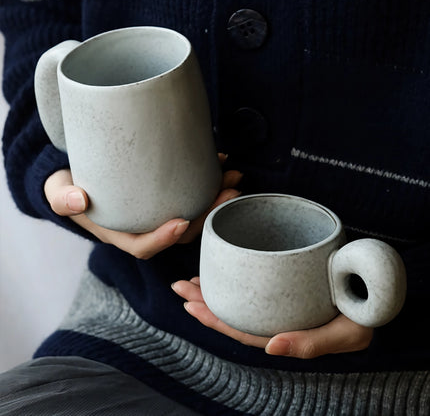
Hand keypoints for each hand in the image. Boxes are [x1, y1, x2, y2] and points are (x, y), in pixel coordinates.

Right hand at [44, 155, 241, 258]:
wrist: (79, 178)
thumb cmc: (69, 189)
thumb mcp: (59, 192)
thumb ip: (63, 198)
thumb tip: (77, 200)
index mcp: (122, 235)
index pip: (145, 247)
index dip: (164, 239)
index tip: (181, 221)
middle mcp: (146, 228)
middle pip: (182, 232)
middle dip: (208, 216)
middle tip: (229, 190)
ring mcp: (159, 214)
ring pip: (195, 215)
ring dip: (218, 198)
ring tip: (234, 174)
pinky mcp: (167, 197)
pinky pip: (193, 196)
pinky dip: (208, 180)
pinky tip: (220, 160)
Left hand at [172, 277, 373, 358]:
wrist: (375, 291)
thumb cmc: (362, 316)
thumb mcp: (345, 334)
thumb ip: (310, 344)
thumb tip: (270, 347)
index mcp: (285, 332)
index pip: (242, 330)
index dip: (215, 319)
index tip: (191, 305)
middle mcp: (277, 317)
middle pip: (234, 312)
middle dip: (204, 301)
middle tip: (179, 287)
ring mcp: (279, 300)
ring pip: (241, 297)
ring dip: (215, 288)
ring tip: (192, 280)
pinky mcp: (285, 282)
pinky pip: (254, 282)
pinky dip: (236, 276)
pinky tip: (223, 269)